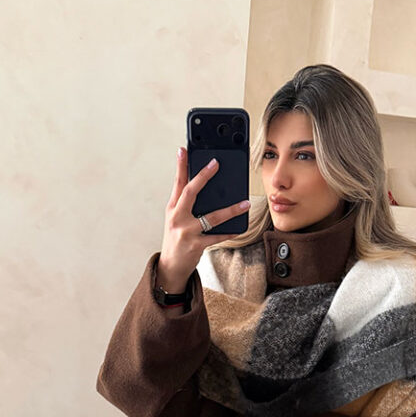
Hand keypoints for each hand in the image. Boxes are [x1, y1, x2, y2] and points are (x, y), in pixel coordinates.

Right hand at [157, 148, 251, 290]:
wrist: (170, 266)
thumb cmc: (177, 239)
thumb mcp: (177, 219)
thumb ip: (188, 205)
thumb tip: (210, 191)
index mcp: (172, 208)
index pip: (177, 183)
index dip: (180, 166)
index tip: (183, 150)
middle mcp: (177, 217)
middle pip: (190, 192)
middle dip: (203, 176)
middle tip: (215, 163)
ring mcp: (185, 231)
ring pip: (211, 217)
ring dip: (231, 209)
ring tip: (244, 203)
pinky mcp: (195, 245)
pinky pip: (216, 236)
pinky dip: (228, 232)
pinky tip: (238, 228)